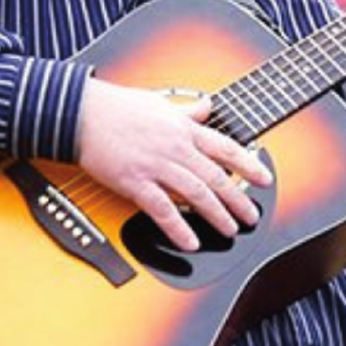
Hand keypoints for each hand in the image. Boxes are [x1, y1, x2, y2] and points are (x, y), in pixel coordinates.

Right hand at [73, 76, 274, 252]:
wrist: (81, 113)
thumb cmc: (117, 107)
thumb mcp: (159, 102)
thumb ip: (187, 110)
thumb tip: (207, 107)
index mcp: (183, 129)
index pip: (226, 148)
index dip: (249, 165)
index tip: (265, 179)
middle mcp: (176, 148)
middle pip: (216, 177)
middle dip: (238, 200)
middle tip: (250, 216)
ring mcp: (156, 166)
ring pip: (196, 195)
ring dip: (217, 215)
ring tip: (229, 230)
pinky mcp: (135, 182)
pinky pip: (163, 211)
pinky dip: (179, 229)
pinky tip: (191, 243)